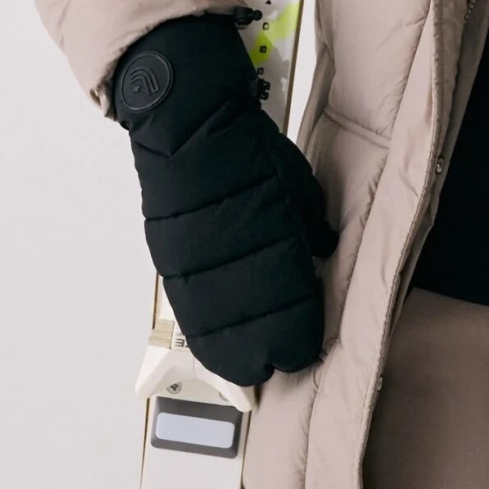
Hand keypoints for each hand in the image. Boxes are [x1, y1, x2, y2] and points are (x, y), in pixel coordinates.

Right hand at [112, 13, 338, 386]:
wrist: (184, 117)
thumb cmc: (247, 147)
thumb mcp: (294, 180)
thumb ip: (308, 222)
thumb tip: (320, 252)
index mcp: (263, 224)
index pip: (283, 291)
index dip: (294, 328)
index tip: (306, 350)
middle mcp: (223, 245)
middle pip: (245, 314)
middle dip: (264, 348)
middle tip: (280, 367)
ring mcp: (189, 253)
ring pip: (211, 317)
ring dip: (231, 349)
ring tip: (249, 371)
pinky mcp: (168, 257)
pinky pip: (187, 305)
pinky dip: (204, 332)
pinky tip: (215, 350)